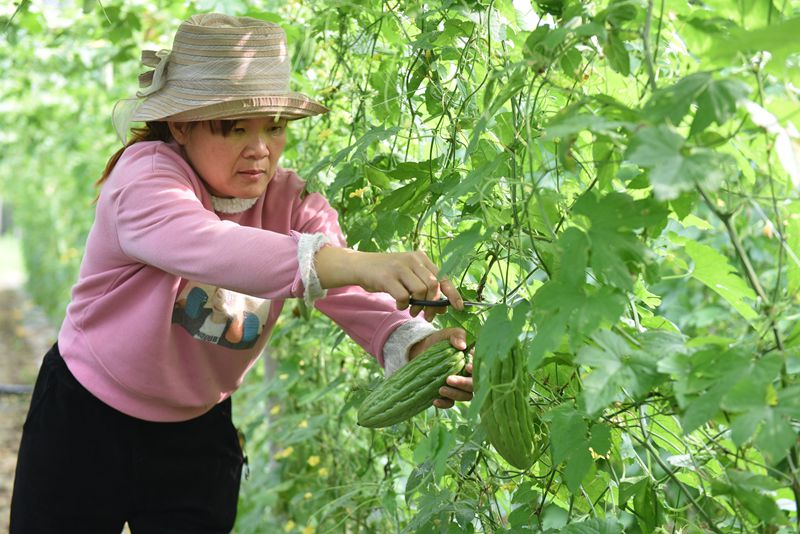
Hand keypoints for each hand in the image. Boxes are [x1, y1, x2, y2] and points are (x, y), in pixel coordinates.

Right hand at [316, 247, 463, 321]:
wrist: (360, 266)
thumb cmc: (388, 274)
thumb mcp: (408, 274)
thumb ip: (425, 286)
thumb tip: (443, 307)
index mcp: (421, 258)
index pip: (443, 276)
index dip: (453, 293)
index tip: (459, 307)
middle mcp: (413, 260)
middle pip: (433, 285)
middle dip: (434, 305)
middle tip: (427, 316)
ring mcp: (399, 267)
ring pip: (420, 290)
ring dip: (418, 306)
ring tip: (411, 310)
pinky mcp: (387, 276)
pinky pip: (403, 296)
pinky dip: (403, 305)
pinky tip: (399, 305)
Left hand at [409, 327, 472, 408]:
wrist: (422, 349)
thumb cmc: (439, 340)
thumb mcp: (449, 334)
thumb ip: (457, 335)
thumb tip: (462, 346)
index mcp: (473, 361)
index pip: (480, 369)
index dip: (476, 370)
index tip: (467, 367)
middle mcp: (468, 375)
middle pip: (473, 385)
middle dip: (463, 384)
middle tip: (449, 379)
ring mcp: (459, 386)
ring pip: (465, 396)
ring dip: (454, 394)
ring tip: (441, 389)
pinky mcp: (448, 393)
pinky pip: (450, 403)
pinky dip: (444, 404)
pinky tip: (435, 400)